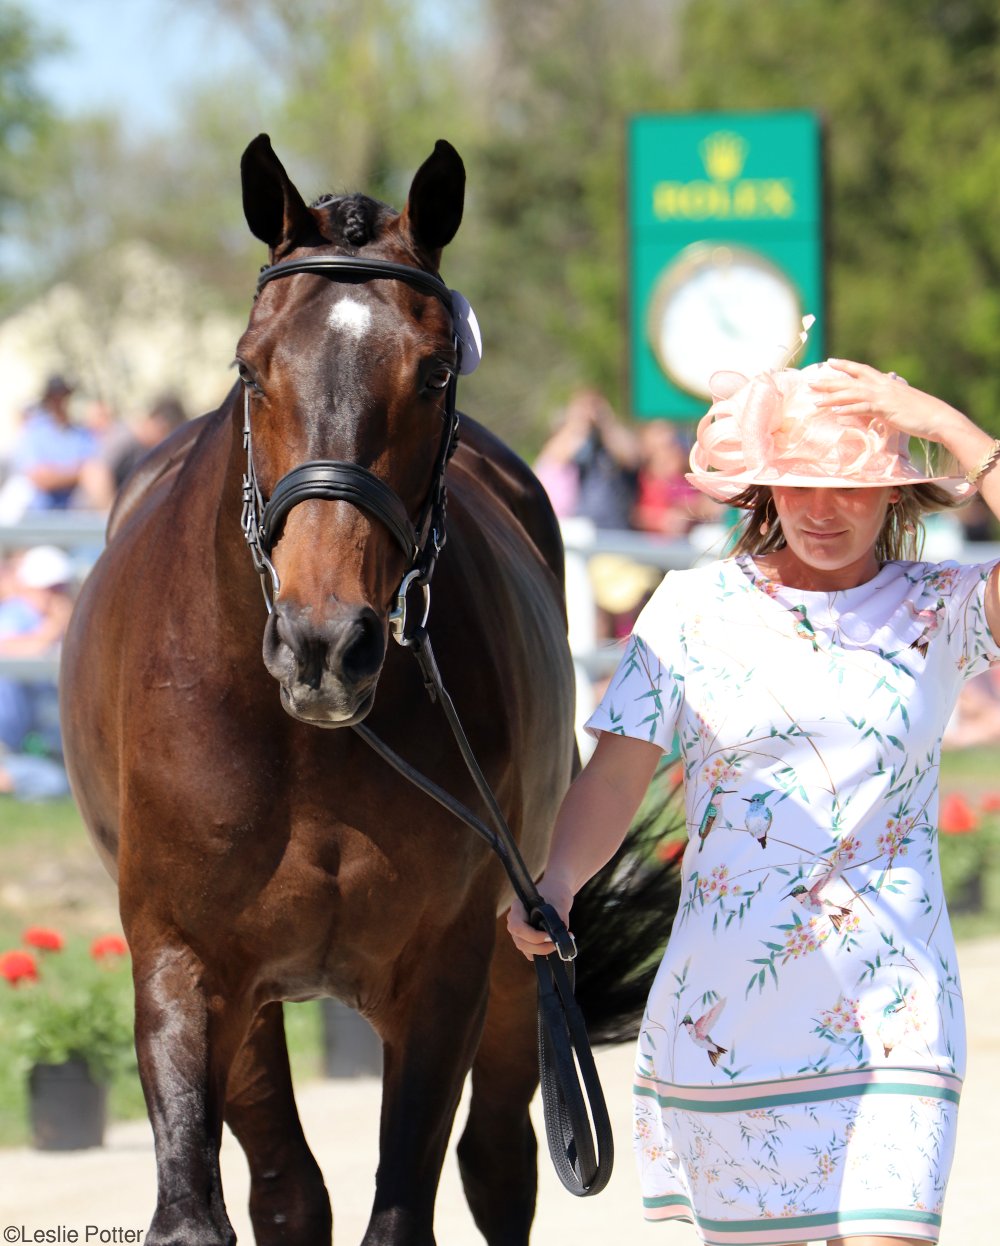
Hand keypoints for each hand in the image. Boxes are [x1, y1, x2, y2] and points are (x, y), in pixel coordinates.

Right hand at [506, 875, 574, 960]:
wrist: (556, 892)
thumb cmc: (555, 894)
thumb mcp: (558, 904)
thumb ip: (557, 920)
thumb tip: (561, 938)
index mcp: (518, 907)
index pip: (517, 927)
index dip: (532, 936)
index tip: (549, 936)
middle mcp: (515, 920)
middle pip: (520, 942)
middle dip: (539, 947)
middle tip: (556, 944)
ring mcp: (519, 932)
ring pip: (525, 949)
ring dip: (542, 951)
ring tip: (558, 945)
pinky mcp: (527, 940)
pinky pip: (531, 952)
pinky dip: (543, 953)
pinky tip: (554, 946)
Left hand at [810, 359, 965, 444]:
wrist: (938, 417)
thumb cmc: (921, 413)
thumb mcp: (899, 404)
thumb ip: (885, 402)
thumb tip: (875, 406)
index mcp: (886, 382)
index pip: (861, 369)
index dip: (845, 365)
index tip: (829, 362)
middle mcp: (882, 385)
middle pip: (850, 381)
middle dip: (829, 381)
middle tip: (810, 382)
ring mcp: (883, 396)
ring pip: (852, 393)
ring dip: (832, 397)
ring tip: (815, 401)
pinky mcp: (885, 409)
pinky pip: (863, 408)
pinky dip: (848, 409)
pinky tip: (834, 413)